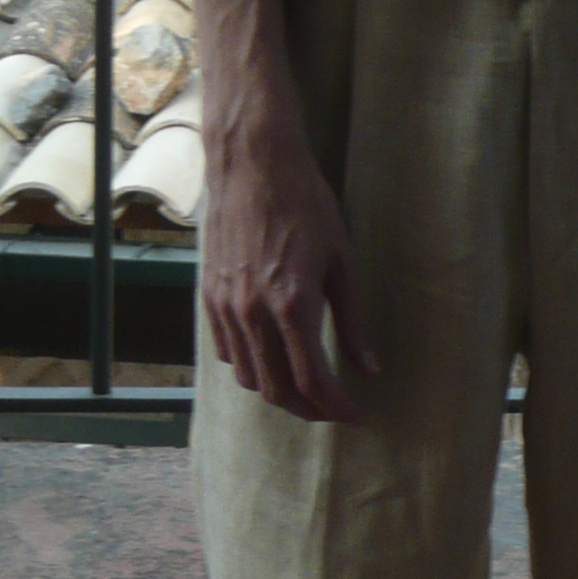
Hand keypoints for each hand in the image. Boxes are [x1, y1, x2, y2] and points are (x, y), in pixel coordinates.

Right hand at [190, 0, 374, 425]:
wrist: (252, 162)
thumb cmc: (305, 204)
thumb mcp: (342, 261)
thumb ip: (352, 321)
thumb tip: (369, 368)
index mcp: (292, 304)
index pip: (313, 380)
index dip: (337, 407)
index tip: (356, 416)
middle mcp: (252, 313)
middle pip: (277, 390)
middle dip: (309, 409)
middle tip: (335, 410)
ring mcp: (225, 307)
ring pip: (249, 377)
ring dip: (279, 392)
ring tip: (308, 388)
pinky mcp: (209, 297)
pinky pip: (228, 353)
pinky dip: (253, 367)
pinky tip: (274, 357)